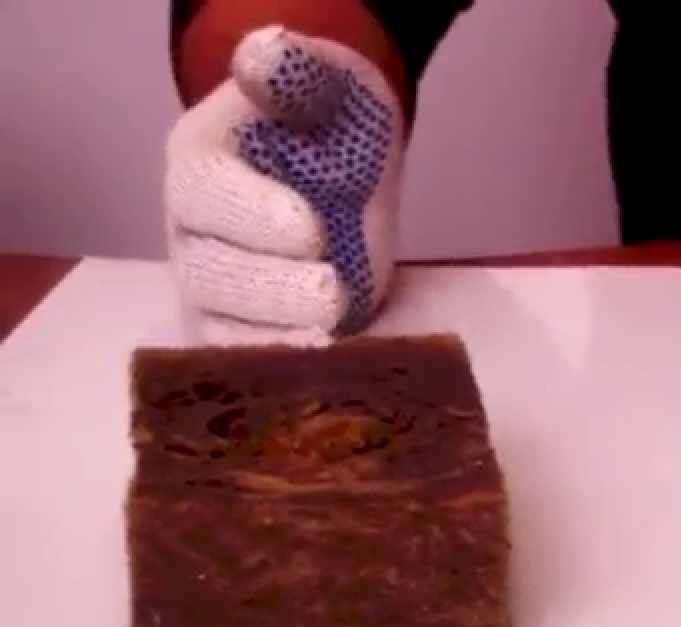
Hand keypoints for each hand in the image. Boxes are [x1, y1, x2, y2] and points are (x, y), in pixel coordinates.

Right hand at [164, 25, 403, 344]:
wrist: (344, 162)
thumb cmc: (326, 120)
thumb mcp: (322, 83)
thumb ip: (293, 71)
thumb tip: (264, 54)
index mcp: (200, 163)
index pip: (207, 192)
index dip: (252, 214)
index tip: (310, 228)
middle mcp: (192, 232)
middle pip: (211, 272)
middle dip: (270, 289)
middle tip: (331, 295)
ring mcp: (213, 289)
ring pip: (223, 328)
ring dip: (275, 340)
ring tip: (328, 342)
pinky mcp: (247, 332)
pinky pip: (245, 363)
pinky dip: (278, 374)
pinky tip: (323, 373)